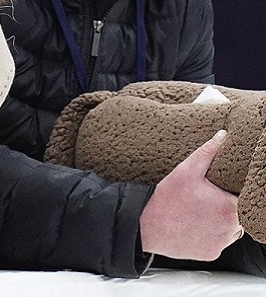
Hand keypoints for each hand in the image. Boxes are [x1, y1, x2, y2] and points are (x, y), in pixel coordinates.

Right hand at [140, 129, 243, 259]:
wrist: (147, 226)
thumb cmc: (166, 199)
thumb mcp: (186, 171)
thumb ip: (208, 152)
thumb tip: (223, 136)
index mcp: (229, 206)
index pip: (243, 198)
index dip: (230, 193)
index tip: (217, 192)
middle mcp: (230, 228)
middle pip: (238, 215)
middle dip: (225, 207)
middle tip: (203, 201)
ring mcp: (221, 243)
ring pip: (230, 230)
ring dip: (219, 222)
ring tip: (197, 213)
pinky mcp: (212, 254)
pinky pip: (218, 243)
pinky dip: (209, 236)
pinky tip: (194, 226)